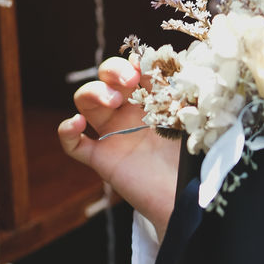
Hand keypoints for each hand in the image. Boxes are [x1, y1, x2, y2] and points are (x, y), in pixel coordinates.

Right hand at [58, 56, 178, 237]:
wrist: (190, 201)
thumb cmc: (197, 161)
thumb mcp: (194, 121)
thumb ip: (186, 95)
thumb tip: (181, 64)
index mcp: (154, 102)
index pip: (135, 70)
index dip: (135, 62)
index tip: (144, 65)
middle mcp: (130, 115)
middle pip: (106, 79)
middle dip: (112, 71)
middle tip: (128, 81)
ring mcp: (113, 136)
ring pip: (86, 103)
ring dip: (93, 92)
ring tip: (112, 102)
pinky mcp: (102, 160)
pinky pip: (73, 144)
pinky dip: (67, 131)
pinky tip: (76, 124)